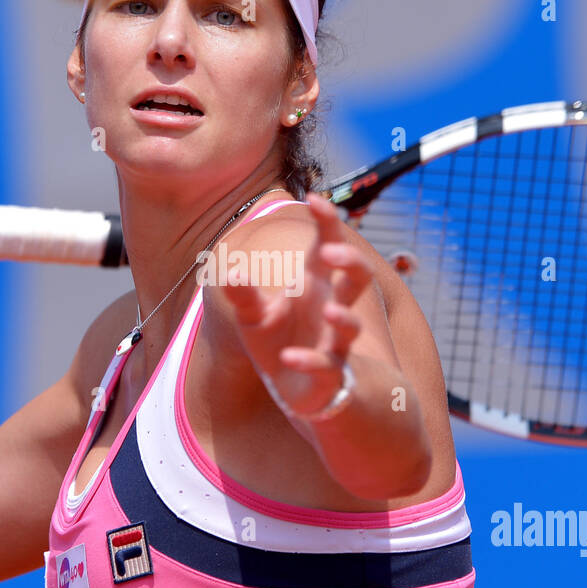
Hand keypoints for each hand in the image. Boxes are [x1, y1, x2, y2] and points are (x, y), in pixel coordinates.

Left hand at [211, 193, 374, 418]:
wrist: (292, 389)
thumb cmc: (276, 342)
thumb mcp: (252, 317)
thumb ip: (242, 294)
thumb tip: (229, 271)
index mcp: (315, 287)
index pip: (329, 246)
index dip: (327, 222)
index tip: (314, 197)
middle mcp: (331, 309)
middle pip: (357, 279)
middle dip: (350, 262)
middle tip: (330, 252)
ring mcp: (334, 343)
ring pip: (351, 327)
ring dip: (343, 318)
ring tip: (329, 311)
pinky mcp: (328, 376)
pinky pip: (326, 368)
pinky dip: (309, 361)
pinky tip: (289, 356)